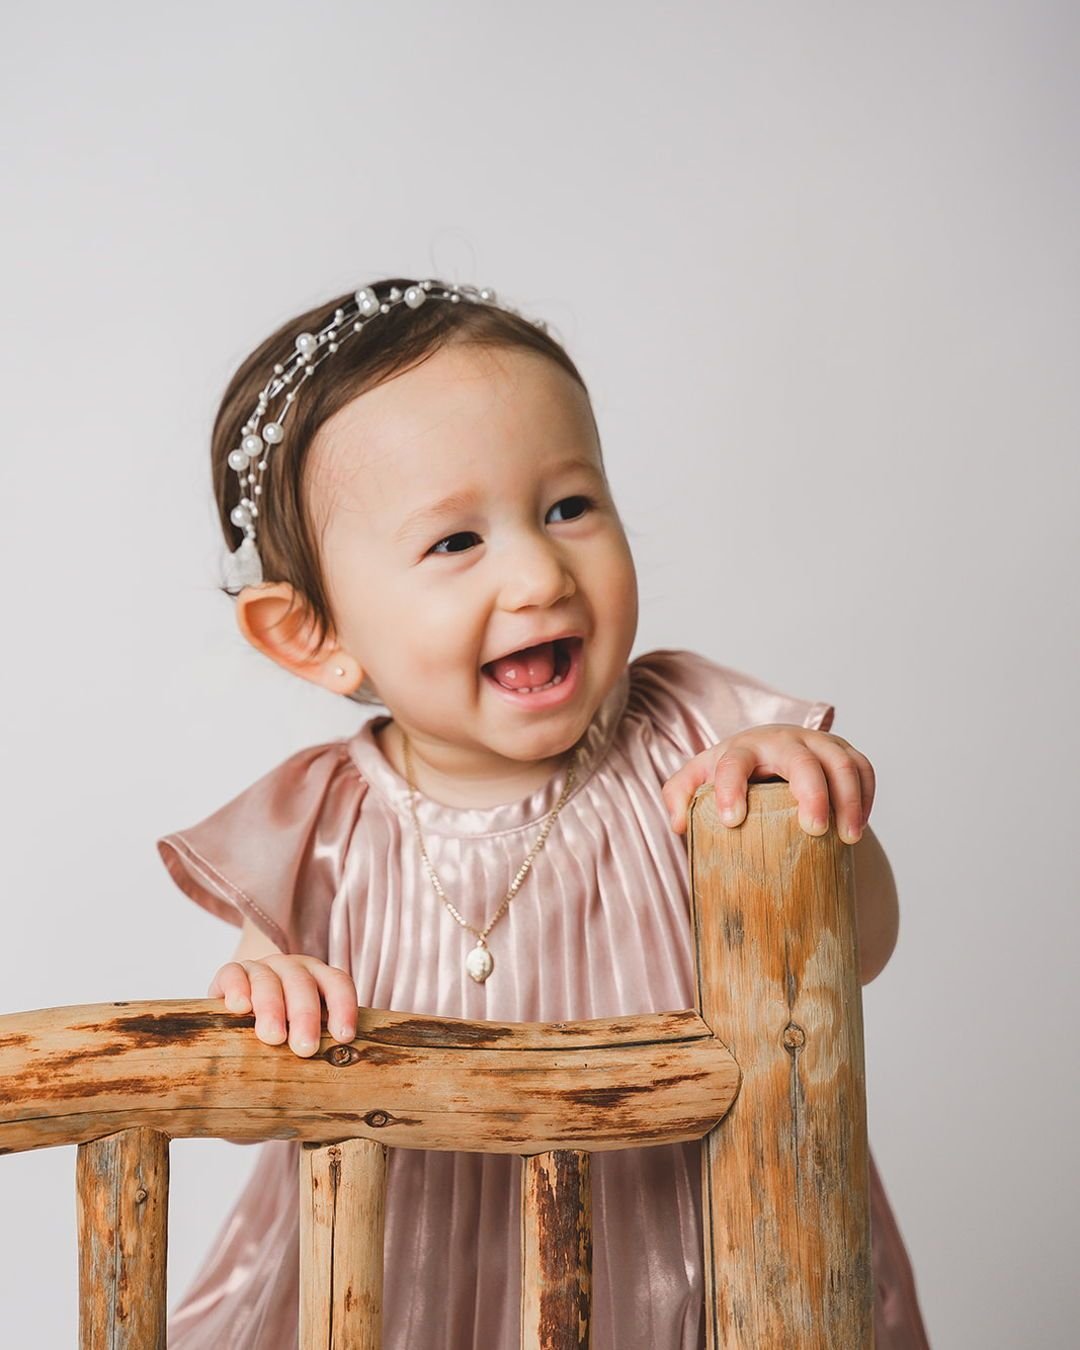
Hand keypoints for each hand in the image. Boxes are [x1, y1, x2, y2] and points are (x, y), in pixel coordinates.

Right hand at [208, 955, 358, 1057]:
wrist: (240, 1005)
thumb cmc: (281, 1027)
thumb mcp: (300, 1032)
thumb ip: (316, 1045)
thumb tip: (332, 1088)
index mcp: (318, 979)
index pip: (337, 984)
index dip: (343, 1007)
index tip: (344, 1037)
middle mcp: (292, 969)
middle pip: (302, 984)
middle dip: (305, 1016)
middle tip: (305, 1048)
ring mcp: (262, 968)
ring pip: (268, 980)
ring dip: (272, 1008)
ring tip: (273, 1037)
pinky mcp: (232, 973)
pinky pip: (233, 973)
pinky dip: (237, 988)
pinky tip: (239, 1007)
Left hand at [661, 724, 874, 845]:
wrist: (766, 754)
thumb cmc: (732, 773)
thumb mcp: (699, 780)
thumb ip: (679, 795)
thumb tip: (680, 824)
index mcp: (742, 748)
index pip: (733, 763)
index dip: (730, 789)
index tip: (732, 822)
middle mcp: (782, 740)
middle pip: (800, 760)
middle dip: (811, 792)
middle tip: (813, 830)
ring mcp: (817, 744)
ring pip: (842, 762)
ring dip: (849, 799)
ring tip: (848, 838)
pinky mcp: (842, 753)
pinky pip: (863, 769)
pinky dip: (866, 796)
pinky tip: (858, 828)